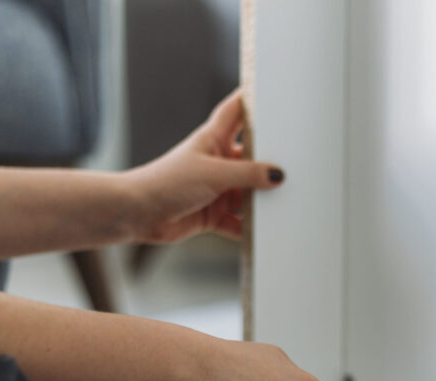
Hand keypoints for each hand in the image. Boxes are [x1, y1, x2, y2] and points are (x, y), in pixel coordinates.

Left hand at [125, 89, 283, 243]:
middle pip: (251, 158)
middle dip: (270, 162)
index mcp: (213, 139)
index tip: (273, 92)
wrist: (138, 213)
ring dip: (262, 200)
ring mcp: (216, 189)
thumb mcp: (214, 173)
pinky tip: (264, 233)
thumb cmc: (167, 182)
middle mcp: (217, 162)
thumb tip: (278, 176)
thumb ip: (248, 174)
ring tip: (286, 203)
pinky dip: (249, 228)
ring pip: (247, 193)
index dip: (252, 99)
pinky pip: (237, 222)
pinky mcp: (212, 215)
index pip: (236, 111)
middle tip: (297, 164)